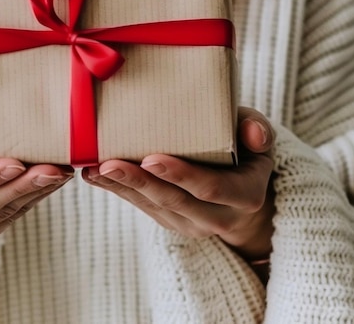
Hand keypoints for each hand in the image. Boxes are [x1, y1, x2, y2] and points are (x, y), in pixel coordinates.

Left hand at [82, 107, 274, 261]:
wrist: (245, 192)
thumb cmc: (249, 152)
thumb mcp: (260, 138)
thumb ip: (258, 130)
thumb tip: (255, 134)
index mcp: (245, 195)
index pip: (211, 188)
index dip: (182, 175)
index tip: (151, 158)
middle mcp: (218, 217)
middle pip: (174, 201)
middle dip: (138, 182)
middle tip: (109, 163)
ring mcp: (191, 224)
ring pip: (152, 206)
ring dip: (120, 187)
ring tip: (92, 168)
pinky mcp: (170, 221)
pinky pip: (141, 206)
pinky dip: (116, 190)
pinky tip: (93, 174)